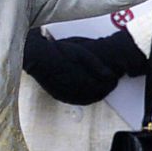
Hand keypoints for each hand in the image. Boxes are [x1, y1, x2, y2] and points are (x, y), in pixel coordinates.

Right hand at [23, 28, 146, 104]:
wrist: (36, 56)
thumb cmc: (58, 51)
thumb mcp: (79, 52)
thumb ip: (96, 65)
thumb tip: (110, 76)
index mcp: (81, 80)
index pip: (103, 87)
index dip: (111, 83)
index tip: (115, 78)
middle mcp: (73, 91)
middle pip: (96, 94)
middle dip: (105, 89)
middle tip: (111, 82)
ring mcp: (65, 94)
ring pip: (87, 99)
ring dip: (96, 94)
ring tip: (101, 86)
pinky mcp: (59, 95)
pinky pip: (76, 99)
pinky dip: (85, 96)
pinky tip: (87, 91)